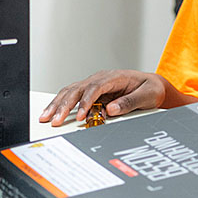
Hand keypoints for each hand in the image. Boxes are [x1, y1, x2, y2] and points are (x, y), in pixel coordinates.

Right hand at [39, 70, 166, 126]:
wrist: (151, 86)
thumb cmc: (150, 89)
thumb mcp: (147, 95)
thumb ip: (130, 102)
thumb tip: (111, 109)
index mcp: (115, 77)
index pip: (96, 87)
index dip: (87, 101)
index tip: (82, 115)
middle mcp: (101, 79)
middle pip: (78, 89)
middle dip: (65, 105)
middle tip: (55, 120)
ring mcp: (94, 85)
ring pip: (71, 92)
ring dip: (58, 104)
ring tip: (46, 118)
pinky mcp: (91, 93)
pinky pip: (73, 97)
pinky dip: (61, 105)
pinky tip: (52, 113)